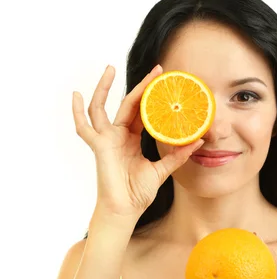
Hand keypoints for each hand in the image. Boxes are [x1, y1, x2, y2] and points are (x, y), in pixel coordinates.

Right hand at [72, 64, 203, 218]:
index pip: (142, 112)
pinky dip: (78, 112)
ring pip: (102, 107)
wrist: (125, 209)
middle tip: (156, 70)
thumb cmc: (138, 193)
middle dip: (140, 87)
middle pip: (127, 104)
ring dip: (105, 88)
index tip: (165, 83)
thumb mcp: (162, 170)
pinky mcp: (99, 146)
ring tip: (110, 68)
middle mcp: (118, 136)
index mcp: (132, 140)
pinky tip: (76, 95)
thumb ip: (177, 155)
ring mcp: (106, 139)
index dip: (152, 98)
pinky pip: (84, 127)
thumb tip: (198, 141)